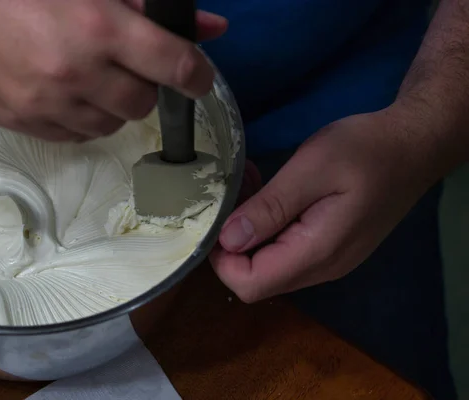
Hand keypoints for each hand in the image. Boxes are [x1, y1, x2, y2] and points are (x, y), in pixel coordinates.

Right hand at [0, 0, 226, 140]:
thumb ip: (151, 6)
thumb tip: (213, 26)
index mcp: (98, 26)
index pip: (174, 65)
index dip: (198, 75)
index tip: (199, 77)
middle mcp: (77, 72)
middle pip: (143, 104)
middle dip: (145, 88)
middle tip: (127, 66)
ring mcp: (48, 103)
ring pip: (110, 126)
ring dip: (113, 106)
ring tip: (91, 78)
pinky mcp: (24, 122)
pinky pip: (75, 136)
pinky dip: (82, 118)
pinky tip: (66, 93)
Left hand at [210, 106, 440, 302]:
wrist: (414, 146)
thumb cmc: (366, 150)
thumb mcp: (312, 169)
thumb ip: (270, 208)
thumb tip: (228, 240)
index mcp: (316, 252)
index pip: (250, 284)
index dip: (222, 261)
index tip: (216, 219)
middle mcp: (322, 268)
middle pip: (257, 279)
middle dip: (232, 244)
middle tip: (232, 195)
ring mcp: (329, 260)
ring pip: (270, 264)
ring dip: (250, 231)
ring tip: (249, 185)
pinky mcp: (331, 247)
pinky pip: (287, 250)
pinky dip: (268, 226)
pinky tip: (267, 192)